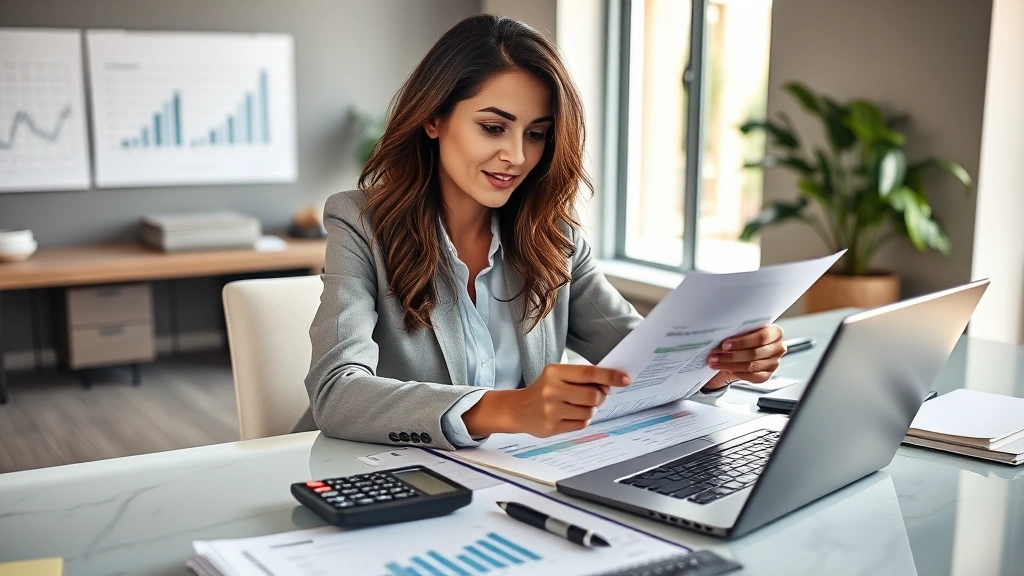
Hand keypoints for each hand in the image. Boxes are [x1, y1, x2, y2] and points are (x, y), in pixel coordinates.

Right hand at [462, 364, 630, 437]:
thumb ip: (581, 377)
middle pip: (593, 395)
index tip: (625, 379)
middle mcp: (552, 390)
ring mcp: (551, 410)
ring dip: (591, 409)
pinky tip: (571, 415)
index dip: (610, 376)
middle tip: (598, 395)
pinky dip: (583, 420)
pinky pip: (581, 424)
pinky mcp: (552, 427)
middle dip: (601, 397)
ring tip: (579, 405)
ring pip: (589, 412)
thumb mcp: (557, 376)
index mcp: (554, 372)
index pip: (589, 373)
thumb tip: (611, 382)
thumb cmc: (543, 390)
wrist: (517, 409)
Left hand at [705, 325, 785, 386]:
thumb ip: (739, 330)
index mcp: (775, 332)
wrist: (744, 351)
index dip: (742, 342)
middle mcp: (778, 348)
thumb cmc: (744, 337)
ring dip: (730, 365)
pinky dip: (736, 372)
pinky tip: (725, 368)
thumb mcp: (743, 330)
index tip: (725, 344)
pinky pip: (751, 376)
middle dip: (732, 355)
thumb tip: (722, 334)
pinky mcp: (766, 375)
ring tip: (715, 361)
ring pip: (751, 366)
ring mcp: (773, 363)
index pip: (761, 337)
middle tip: (716, 355)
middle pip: (754, 353)